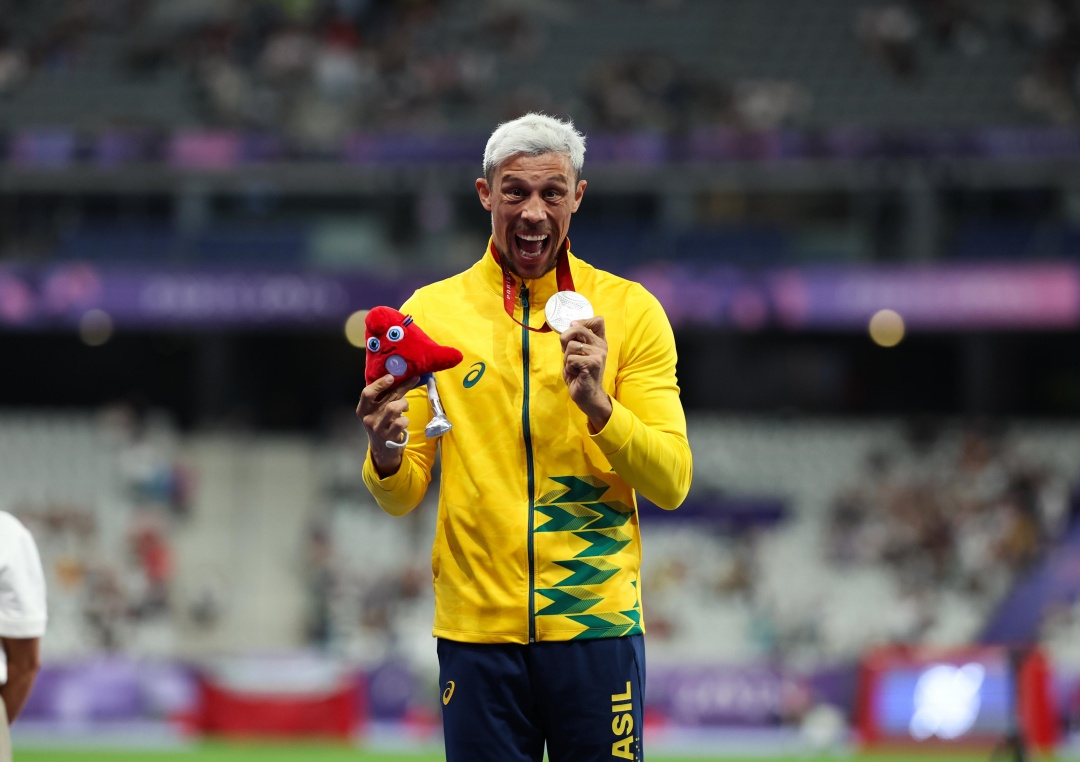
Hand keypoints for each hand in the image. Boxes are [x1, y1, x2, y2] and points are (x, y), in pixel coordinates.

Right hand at [356, 374, 411, 475]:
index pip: (367, 393)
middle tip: (413, 379)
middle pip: (386, 398)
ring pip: (394, 407)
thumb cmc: (381, 425)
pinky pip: (401, 422)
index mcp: (362, 409)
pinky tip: (404, 422)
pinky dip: (406, 420)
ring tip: (405, 407)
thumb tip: (398, 378)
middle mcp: (368, 418)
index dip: (380, 384)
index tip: (391, 377)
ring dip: (404, 404)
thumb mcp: (376, 412)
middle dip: (403, 386)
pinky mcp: (388, 436)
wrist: (382, 450)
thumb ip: (383, 398)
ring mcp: (378, 428)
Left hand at [560, 316, 612, 431]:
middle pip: (578, 328)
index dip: (583, 321)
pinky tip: (576, 373)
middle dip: (565, 339)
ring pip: (571, 345)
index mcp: (600, 342)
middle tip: (567, 353)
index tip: (574, 329)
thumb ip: (576, 339)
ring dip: (566, 358)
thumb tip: (571, 324)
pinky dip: (569, 367)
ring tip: (574, 367)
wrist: (588, 396)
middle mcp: (601, 346)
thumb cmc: (580, 375)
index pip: (598, 320)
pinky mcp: (593, 363)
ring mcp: (598, 354)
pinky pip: (570, 358)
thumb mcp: (577, 354)